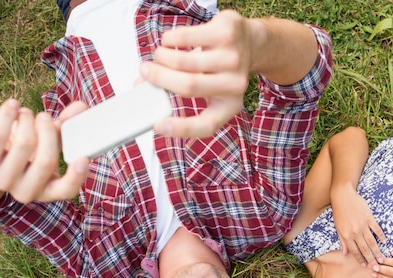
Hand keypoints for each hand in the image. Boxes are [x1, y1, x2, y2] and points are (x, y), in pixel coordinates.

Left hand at [0, 99, 89, 203]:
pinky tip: (12, 105)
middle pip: (46, 161)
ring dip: (27, 120)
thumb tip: (81, 107)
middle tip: (44, 115)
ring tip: (25, 113)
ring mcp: (3, 182)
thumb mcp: (47, 141)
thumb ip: (66, 126)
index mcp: (48, 189)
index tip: (84, 158)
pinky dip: (8, 114)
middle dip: (48, 131)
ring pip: (24, 144)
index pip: (66, 190)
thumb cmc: (24, 148)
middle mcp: (26, 191)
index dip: (76, 176)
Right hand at [140, 10, 252, 137]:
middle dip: (159, 78)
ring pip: (184, 61)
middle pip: (188, 86)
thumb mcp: (206, 87)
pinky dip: (170, 39)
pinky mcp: (226, 33)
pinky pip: (185, 37)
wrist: (251, 43)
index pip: (206, 125)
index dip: (180, 129)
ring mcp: (233, 58)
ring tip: (159, 55)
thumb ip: (176, 91)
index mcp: (229, 107)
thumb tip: (141, 84)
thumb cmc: (220, 70)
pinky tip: (170, 41)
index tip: (157, 125)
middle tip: (145, 71)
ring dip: (162, 57)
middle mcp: (235, 86)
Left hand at [331, 186, 385, 266]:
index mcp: (346, 235)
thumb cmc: (339, 212)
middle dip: (371, 260)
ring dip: (377, 251)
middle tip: (377, 268)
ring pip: (372, 242)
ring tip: (382, 259)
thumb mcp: (338, 227)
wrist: (343, 196)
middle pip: (364, 249)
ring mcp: (363, 225)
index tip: (366, 266)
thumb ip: (342, 241)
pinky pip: (377, 229)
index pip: (354, 251)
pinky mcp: (369, 218)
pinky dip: (381, 236)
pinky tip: (384, 242)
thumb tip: (345, 253)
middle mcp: (355, 232)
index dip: (360, 259)